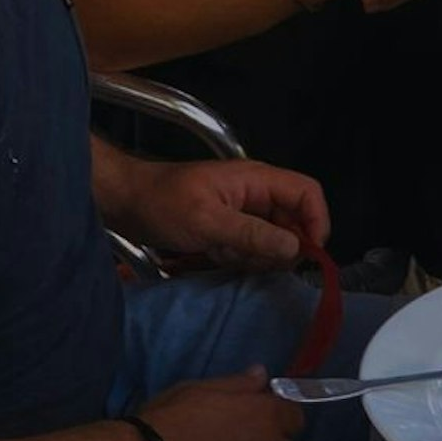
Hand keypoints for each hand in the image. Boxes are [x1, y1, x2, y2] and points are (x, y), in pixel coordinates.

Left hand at [120, 156, 330, 268]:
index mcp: (256, 180)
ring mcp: (245, 214)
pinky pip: (254, 252)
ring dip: (255, 257)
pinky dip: (240, 260)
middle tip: (249, 256)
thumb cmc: (159, 201)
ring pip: (276, 244)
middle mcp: (256, 195)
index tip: (306, 253)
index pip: (308, 194)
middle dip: (280, 249)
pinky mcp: (233, 230)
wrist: (125, 202)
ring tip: (222, 251)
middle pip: (296, 225)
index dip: (316, 223)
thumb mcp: (207, 220)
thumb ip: (253, 234)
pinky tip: (215, 255)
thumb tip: (295, 248)